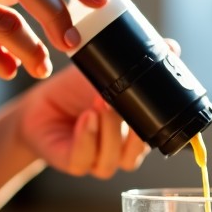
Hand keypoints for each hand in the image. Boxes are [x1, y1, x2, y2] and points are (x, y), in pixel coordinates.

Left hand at [16, 64, 149, 177]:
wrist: (39, 104)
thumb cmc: (75, 91)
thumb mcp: (107, 73)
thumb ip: (136, 63)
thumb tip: (171, 47)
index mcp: (135, 132)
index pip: (155, 136)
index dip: (157, 123)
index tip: (152, 101)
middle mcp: (120, 151)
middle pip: (135, 151)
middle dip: (129, 127)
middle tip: (117, 100)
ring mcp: (98, 161)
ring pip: (112, 158)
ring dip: (107, 129)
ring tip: (97, 104)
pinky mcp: (74, 164)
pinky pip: (85, 159)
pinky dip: (86, 138)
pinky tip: (84, 119)